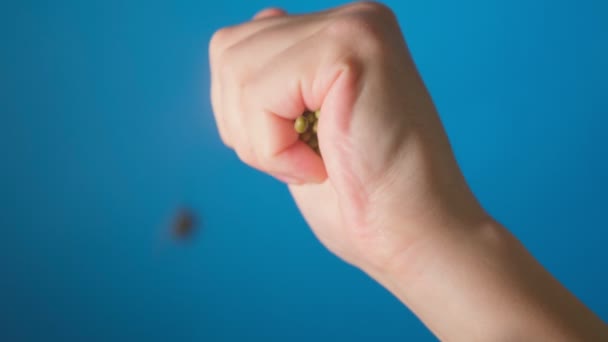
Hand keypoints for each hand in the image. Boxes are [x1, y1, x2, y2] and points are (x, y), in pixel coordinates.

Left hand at [209, 2, 486, 274]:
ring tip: (314, 164)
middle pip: (228, 50)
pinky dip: (274, 149)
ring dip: (261, 141)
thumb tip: (254, 24)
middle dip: (244, 125)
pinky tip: (321, 167)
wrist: (412, 236)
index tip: (296, 150)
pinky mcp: (350, 47)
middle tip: (305, 161)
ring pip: (236, 69)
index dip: (242, 113)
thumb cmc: (358, 197)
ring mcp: (354, 27)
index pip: (238, 46)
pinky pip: (259, 93)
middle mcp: (351, 19)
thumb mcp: (301, 128)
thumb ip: (278, 74)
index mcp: (338, 36)